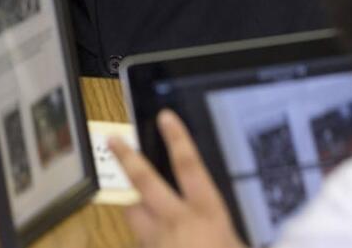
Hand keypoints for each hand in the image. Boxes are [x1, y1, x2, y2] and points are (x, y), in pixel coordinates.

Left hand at [109, 111, 246, 247]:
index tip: (165, 117)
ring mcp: (156, 240)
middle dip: (127, 157)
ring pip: (133, 210)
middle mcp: (176, 222)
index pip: (189, 166)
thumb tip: (232, 231)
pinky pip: (140, 238)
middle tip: (112, 138)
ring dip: (133, 204)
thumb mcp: (239, 245)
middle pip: (145, 180)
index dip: (177, 139)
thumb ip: (232, 233)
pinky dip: (146, 235)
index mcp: (206, 215)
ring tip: (133, 199)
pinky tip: (158, 240)